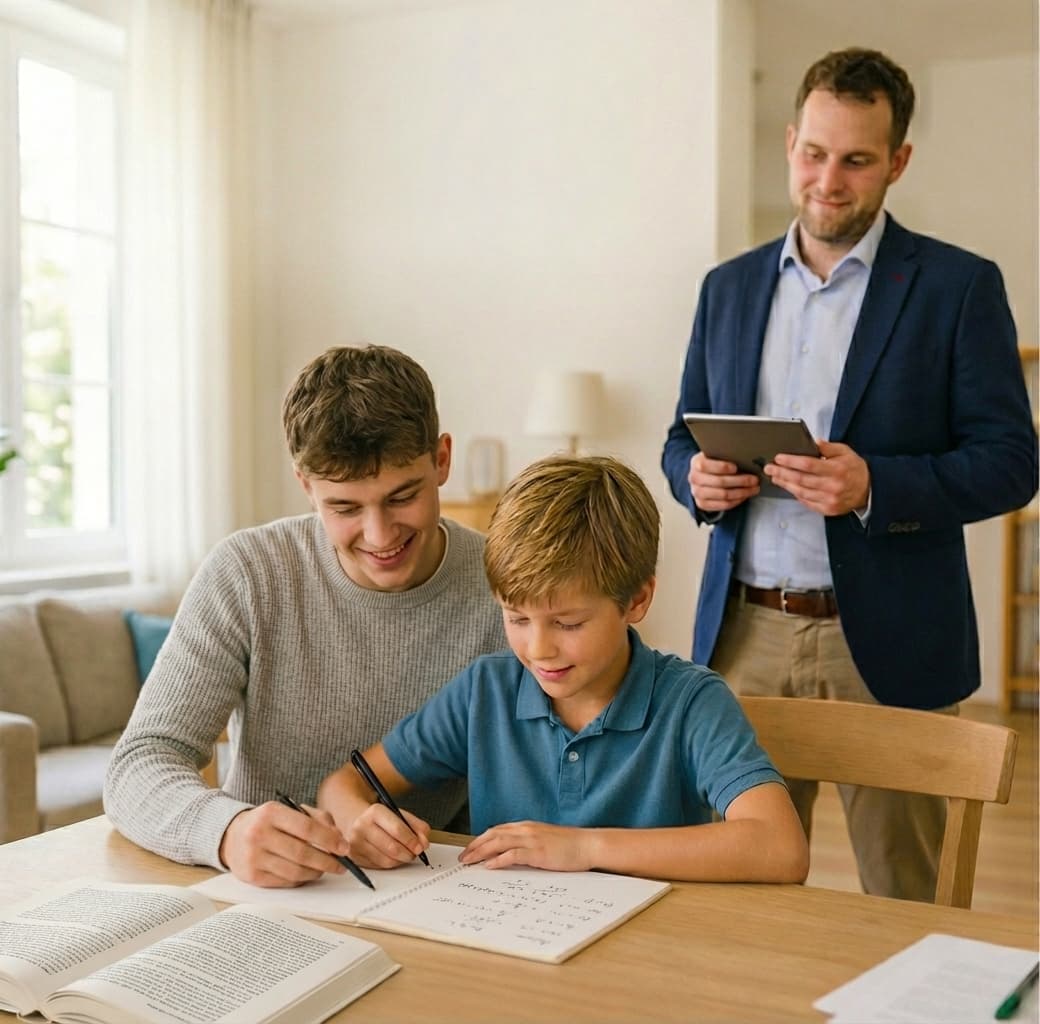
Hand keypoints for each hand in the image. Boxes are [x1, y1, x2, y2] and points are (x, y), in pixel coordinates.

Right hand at [218, 801, 350, 886]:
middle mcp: (259, 834)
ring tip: (325, 869)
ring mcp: (253, 857)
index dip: (329, 840)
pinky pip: (284, 882)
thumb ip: (318, 819)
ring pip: (295, 871)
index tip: (344, 848)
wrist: (232, 836)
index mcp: (271, 813)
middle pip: (302, 853)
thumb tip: (338, 838)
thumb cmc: (270, 823)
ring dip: (316, 872)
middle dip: (327, 861)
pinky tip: (307, 874)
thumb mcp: (291, 811)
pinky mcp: (251, 876)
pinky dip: (301, 880)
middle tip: (341, 865)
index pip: (306, 828)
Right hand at [340, 803, 430, 869]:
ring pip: (386, 860)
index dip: (412, 840)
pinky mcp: (354, 858)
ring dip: (401, 860)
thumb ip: (416, 825)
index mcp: (374, 812)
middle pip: (392, 848)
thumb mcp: (398, 813)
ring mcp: (355, 844)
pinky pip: (379, 866)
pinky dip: (391, 864)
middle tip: (416, 852)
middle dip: (409, 853)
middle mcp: (362, 827)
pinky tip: (394, 857)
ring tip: (406, 854)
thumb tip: (424, 841)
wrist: (353, 818)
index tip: (421, 846)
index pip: (397, 830)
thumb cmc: (378, 817)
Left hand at [460, 821, 592, 870]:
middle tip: (463, 857)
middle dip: (475, 846)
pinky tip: (489, 866)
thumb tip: (513, 853)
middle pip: (493, 835)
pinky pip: (512, 855)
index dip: (481, 840)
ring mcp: (531, 840)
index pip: (497, 831)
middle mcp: (526, 830)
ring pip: (498, 843)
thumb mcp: (545, 840)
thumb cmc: (569, 845)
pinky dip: (498, 860)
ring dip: (481, 852)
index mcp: (527, 826)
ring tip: (469, 861)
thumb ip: (528, 843)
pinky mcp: (537, 852)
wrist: (588, 845)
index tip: (470, 849)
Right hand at [688, 451, 758, 511]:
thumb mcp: (716, 455)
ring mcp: (697, 493)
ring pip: (723, 495)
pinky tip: (745, 496)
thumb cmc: (714, 463)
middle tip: (754, 479)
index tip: (736, 467)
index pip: (705, 466)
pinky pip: (723, 505)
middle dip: (740, 481)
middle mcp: (694, 478)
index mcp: (696, 463)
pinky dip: (736, 501)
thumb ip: (726, 455)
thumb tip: (746, 458)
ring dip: (742, 492)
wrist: (702, 476)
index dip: (722, 467)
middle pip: (719, 482)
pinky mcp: (702, 504)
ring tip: (753, 488)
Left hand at [764, 440, 869, 514]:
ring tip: (775, 476)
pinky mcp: (827, 509)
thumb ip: (828, 447)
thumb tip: (813, 442)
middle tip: (770, 467)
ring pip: (801, 492)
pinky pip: (806, 501)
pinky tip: (788, 487)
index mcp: (837, 470)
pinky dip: (795, 494)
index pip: (808, 465)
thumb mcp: (845, 452)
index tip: (779, 458)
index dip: (791, 461)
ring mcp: (830, 499)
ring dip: (785, 484)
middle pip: (801, 479)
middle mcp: (833, 486)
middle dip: (782, 472)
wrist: (868, 490)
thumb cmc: (855, 469)